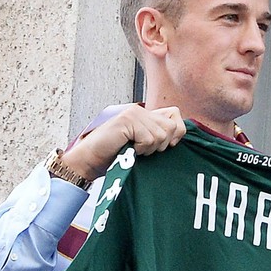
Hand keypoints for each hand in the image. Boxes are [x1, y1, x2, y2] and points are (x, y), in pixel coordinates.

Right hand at [60, 105, 185, 180]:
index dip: (177, 131)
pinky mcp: (126, 121)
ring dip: (150, 148)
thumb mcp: (143, 145)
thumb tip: (180, 135)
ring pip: (161, 134)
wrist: (90, 160)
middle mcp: (141, 110)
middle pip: (171, 126)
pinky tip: (129, 149)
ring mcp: (133, 114)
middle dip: (162, 144)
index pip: (175, 113)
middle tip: (145, 149)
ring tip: (135, 149)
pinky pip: (148, 139)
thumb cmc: (116, 155)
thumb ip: (158, 135)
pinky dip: (141, 149)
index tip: (168, 145)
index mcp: (146, 114)